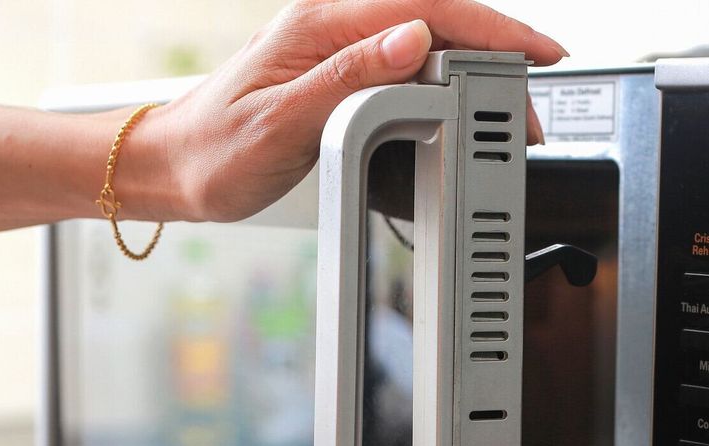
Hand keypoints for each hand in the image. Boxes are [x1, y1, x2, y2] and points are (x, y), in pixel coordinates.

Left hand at [136, 0, 563, 222]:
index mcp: (320, 25)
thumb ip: (351, 76)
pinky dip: (447, 80)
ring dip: (476, 69)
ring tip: (508, 107)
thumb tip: (414, 39)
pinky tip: (464, 99)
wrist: (174, 167)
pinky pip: (407, 62)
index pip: (426, 9)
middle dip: (495, 53)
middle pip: (436, 18)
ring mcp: (337, 46)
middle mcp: (331, 24)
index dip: (490, 28)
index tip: (534, 52)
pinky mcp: (338, 70)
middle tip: (529, 101)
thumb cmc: (216, 150)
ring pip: (427, 39)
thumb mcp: (284, 120)